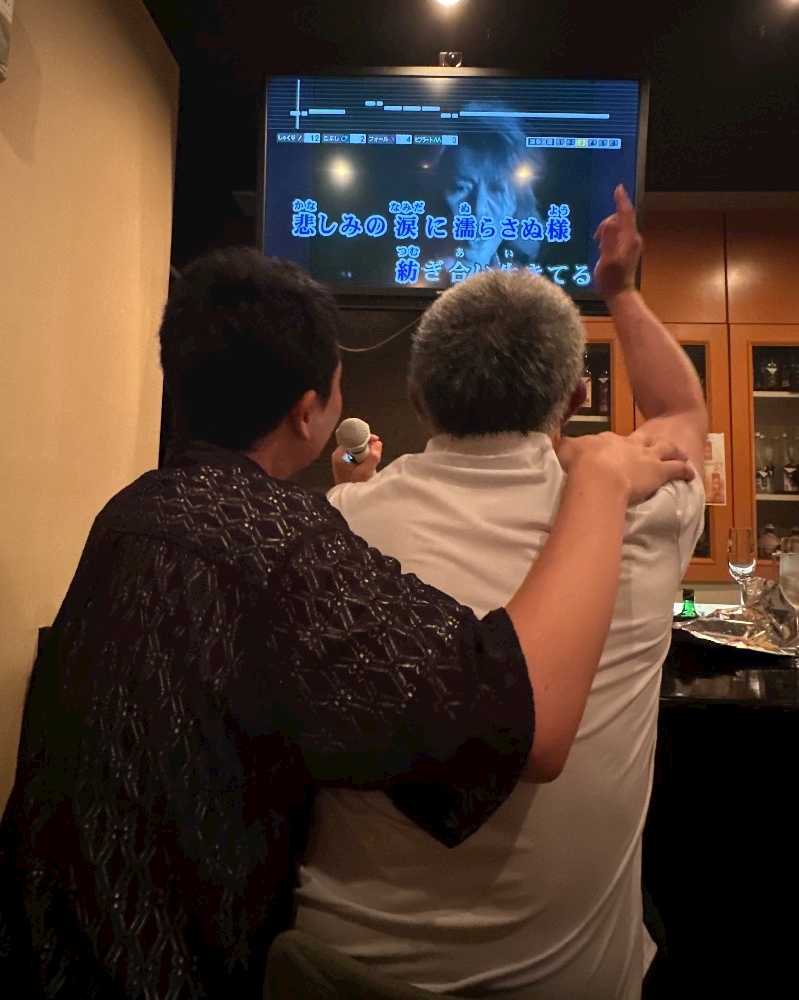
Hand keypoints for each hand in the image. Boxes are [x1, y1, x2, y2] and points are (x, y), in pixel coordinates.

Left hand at [331, 434, 382, 484]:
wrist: (347, 499)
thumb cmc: (354, 484)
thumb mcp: (365, 472)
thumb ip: (373, 457)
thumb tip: (379, 443)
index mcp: (340, 454)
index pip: (352, 438)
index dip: (364, 437)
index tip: (375, 439)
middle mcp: (339, 454)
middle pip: (355, 442)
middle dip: (367, 444)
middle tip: (377, 449)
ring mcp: (342, 459)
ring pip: (357, 449)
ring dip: (367, 451)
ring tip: (375, 457)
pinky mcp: (346, 465)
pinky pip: (356, 455)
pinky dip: (364, 456)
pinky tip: (370, 462)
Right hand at [556, 431, 694, 505]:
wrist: (597, 475)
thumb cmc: (578, 465)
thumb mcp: (564, 450)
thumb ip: (563, 448)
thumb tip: (557, 446)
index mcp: (606, 441)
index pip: (612, 441)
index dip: (613, 447)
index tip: (612, 453)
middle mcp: (629, 445)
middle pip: (642, 440)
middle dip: (649, 443)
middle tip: (652, 448)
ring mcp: (647, 457)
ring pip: (665, 449)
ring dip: (673, 452)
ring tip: (679, 454)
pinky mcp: (660, 471)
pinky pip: (677, 469)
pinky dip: (684, 470)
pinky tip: (689, 473)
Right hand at [593, 185, 641, 301]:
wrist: (620, 294)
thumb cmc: (611, 279)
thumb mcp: (607, 259)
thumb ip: (608, 240)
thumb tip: (608, 222)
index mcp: (629, 239)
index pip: (626, 214)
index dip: (621, 200)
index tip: (618, 188)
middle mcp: (633, 239)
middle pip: (621, 220)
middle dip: (607, 222)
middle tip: (596, 237)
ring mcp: (632, 244)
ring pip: (619, 227)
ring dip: (607, 230)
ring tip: (597, 243)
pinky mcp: (628, 250)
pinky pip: (619, 234)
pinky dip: (609, 235)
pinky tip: (602, 247)